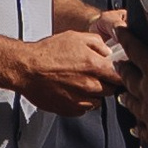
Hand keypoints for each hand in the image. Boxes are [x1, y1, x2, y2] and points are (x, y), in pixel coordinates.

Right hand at [8, 21, 124, 117]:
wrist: (26, 69)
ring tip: (80, 83)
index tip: (117, 72)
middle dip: (106, 83)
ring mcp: (81, 100)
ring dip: (94, 94)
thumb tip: (108, 51)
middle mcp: (90, 85)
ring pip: (98, 101)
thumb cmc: (47, 53)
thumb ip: (97, 43)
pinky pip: (85, 109)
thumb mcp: (75, 37)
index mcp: (94, 65)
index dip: (120, 74)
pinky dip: (82, 102)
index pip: (121, 76)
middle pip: (111, 90)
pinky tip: (72, 91)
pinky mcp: (71, 110)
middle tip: (95, 76)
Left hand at [118, 0, 147, 147]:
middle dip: (123, 71)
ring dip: (129, 100)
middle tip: (115, 66)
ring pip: (135, 104)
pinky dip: (140, 130)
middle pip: (131, 78)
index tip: (117, 31)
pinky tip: (136, 131)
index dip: (126, 38)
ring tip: (121, 98)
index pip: (135, 49)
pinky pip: (146, 131)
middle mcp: (145, 89)